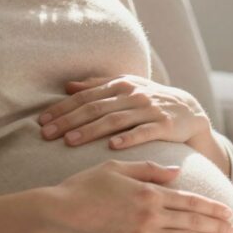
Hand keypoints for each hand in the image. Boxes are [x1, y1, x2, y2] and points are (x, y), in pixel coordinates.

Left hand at [38, 74, 210, 149]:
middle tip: (46, 134)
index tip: (42, 121)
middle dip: (68, 121)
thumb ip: (97, 86)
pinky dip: (128, 138)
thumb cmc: (150, 101)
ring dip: (90, 131)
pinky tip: (112, 147)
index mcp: (119, 85)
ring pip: (114, 120)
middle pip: (95, 108)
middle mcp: (132, 94)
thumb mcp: (125, 88)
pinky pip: (144, 132)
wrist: (189, 111)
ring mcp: (148, 109)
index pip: (85, 97)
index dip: (62, 108)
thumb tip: (68, 86)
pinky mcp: (164, 125)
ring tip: (69, 142)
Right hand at [42, 160, 232, 232]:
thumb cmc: (83, 187)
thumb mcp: (116, 167)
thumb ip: (149, 169)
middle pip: (193, 221)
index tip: (226, 211)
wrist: (58, 214)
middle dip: (216, 225)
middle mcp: (151, 215)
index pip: (188, 200)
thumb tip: (177, 171)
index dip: (210, 207)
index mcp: (149, 192)